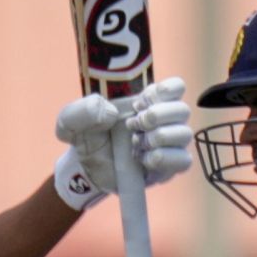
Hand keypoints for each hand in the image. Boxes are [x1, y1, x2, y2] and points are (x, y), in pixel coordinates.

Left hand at [53, 77, 193, 209]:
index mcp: (148, 101)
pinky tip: (143, 160)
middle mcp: (164, 120)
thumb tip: (111, 113)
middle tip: (132, 125)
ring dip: (159, 138)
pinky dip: (163, 159)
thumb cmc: (85, 137)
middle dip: (157, 116)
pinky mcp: (168, 167)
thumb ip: (83, 109)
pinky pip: (183, 161)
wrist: (84, 169)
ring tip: (136, 144)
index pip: (176, 87)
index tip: (139, 102)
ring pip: (184, 134)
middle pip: (183, 109)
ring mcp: (169, 144)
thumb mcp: (71, 120)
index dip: (163, 91)